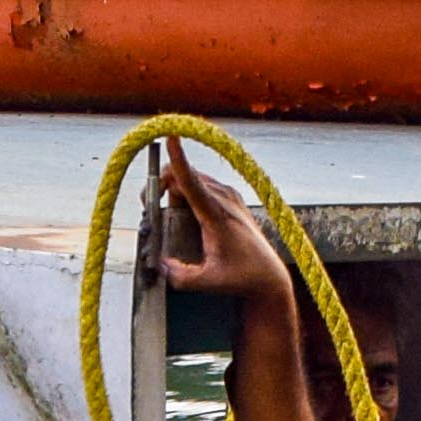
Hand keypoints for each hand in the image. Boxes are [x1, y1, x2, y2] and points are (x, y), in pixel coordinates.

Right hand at [147, 139, 286, 306]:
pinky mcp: (231, 197)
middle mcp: (224, 198)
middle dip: (163, 186)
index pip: (192, 182)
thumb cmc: (242, 277)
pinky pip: (201, 184)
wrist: (269, 275)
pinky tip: (188, 214)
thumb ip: (181, 276)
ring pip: (191, 179)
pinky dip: (188, 192)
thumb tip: (162, 266)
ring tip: (174, 217)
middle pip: (184, 177)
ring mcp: (229, 195)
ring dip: (175, 190)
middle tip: (152, 207)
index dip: (179, 160)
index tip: (171, 138)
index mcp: (217, 214)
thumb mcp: (209, 282)